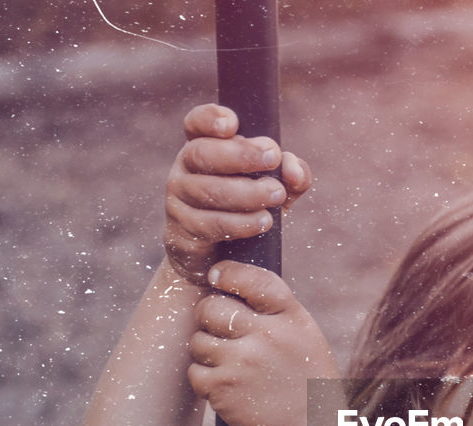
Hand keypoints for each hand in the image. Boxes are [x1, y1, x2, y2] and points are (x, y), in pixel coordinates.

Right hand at [163, 104, 311, 284]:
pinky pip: (210, 224)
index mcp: (204, 147)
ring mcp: (180, 199)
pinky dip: (240, 223)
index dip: (210, 118)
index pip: (196, 124)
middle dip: (240, 155)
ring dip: (246, 192)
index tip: (233, 124)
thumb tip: (292, 168)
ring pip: (208, 190)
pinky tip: (263, 222)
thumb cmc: (247, 211)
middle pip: (202, 153)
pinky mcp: (182, 230)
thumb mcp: (274, 187)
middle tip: (273, 158)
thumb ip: (290, 174)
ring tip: (276, 194)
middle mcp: (185, 168)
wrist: (219, 259)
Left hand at [187, 261, 337, 425]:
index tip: (217, 276)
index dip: (229, 273)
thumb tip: (229, 281)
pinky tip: (228, 387)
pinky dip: (205, 379)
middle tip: (221, 331)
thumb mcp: (306, 339)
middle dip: (209, 317)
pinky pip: (195, 370)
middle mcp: (268, 336)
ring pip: (198, 340)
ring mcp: (243, 362)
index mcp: (293, 318)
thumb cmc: (306, 384)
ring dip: (206, 351)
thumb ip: (276, 312)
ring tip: (230, 366)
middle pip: (212, 307)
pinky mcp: (223, 388)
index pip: (253, 280)